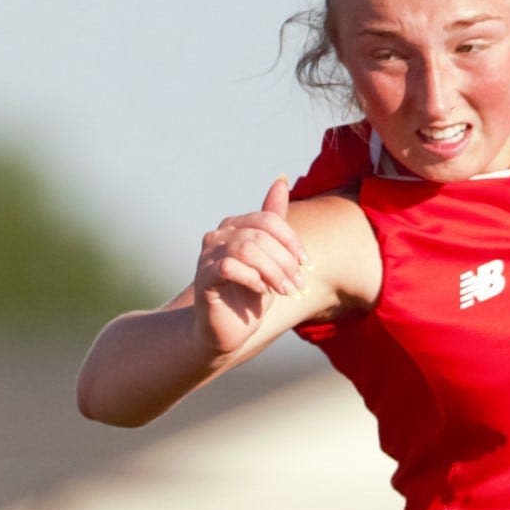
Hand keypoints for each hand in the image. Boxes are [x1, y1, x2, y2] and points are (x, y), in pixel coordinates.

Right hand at [189, 179, 311, 353]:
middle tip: (297, 284)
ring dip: (273, 271)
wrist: (228, 330)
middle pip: (260, 235)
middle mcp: (218, 235)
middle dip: (285, 261)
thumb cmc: (250, 293)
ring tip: (285, 290)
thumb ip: (274, 222)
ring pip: (246, 248)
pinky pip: (229, 267)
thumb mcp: (271, 257)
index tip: (306, 264)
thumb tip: (281, 179)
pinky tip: (261, 291)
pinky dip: (252, 279)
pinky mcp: (203, 278)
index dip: (291, 240)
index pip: (269, 219)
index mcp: (235, 226)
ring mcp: (207, 256)